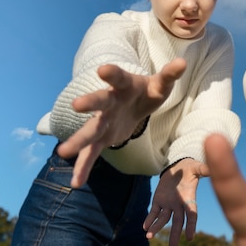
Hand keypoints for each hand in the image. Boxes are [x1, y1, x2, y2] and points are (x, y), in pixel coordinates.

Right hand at [56, 58, 186, 187]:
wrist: (136, 103)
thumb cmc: (148, 91)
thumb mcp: (160, 84)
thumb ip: (169, 75)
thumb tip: (182, 63)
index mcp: (124, 86)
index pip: (118, 77)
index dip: (112, 73)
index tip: (103, 69)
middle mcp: (110, 102)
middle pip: (99, 101)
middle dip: (89, 103)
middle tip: (76, 105)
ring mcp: (104, 120)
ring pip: (90, 130)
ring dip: (78, 140)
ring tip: (63, 152)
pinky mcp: (103, 137)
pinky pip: (91, 153)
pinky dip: (83, 167)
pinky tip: (75, 182)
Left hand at [143, 158, 209, 245]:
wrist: (179, 167)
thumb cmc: (190, 168)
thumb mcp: (197, 168)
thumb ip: (205, 170)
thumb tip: (214, 168)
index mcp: (190, 199)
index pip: (192, 215)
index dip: (191, 226)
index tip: (190, 238)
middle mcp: (179, 205)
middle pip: (178, 222)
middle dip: (175, 234)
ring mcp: (168, 204)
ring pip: (163, 219)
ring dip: (156, 227)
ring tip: (149, 237)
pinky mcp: (158, 201)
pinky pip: (153, 212)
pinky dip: (149, 219)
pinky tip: (145, 227)